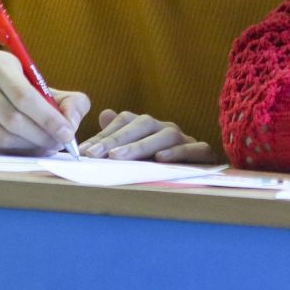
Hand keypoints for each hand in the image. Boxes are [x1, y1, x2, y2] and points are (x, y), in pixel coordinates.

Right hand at [0, 49, 90, 153]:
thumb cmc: (17, 91)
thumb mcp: (43, 87)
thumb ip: (70, 102)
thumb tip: (71, 124)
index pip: (24, 95)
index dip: (48, 118)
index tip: (67, 133)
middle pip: (13, 119)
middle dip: (41, 136)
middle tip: (58, 144)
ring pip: (1, 138)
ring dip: (29, 147)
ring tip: (44, 147)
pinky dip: (12, 153)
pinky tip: (24, 149)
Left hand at [78, 109, 216, 162]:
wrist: (201, 176)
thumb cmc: (162, 165)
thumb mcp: (137, 153)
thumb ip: (119, 135)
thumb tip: (104, 113)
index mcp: (150, 127)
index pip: (125, 122)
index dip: (104, 135)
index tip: (84, 151)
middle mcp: (166, 129)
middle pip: (143, 124)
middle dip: (118, 139)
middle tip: (96, 154)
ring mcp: (187, 139)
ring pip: (167, 135)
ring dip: (142, 146)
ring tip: (120, 157)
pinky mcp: (205, 154)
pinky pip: (195, 149)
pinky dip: (178, 152)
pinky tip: (161, 159)